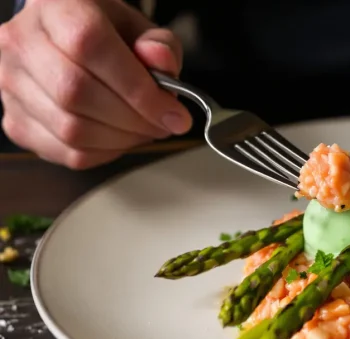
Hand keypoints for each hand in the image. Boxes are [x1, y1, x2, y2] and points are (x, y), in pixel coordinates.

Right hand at [0, 0, 192, 168]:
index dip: (138, 88)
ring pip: (70, 129)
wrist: (64, 41)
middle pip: (77, 93)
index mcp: (57, 8)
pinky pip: (66, 152)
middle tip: (163, 124)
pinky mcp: (16, 121)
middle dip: (134, 120)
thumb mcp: (140, 29)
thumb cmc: (105, 35)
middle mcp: (23, 43)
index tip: (172, 113)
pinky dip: (104, 153)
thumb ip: (160, 46)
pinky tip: (119, 137)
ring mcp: (11, 85)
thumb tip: (162, 64)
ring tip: (144, 130)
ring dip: (121, 139)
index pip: (91, 47)